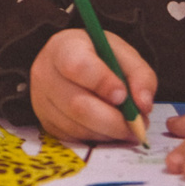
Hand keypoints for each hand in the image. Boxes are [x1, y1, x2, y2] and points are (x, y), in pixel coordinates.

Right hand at [29, 29, 155, 142]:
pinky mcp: (45, 123)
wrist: (70, 63)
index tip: (123, 95)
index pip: (78, 66)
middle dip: (113, 120)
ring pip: (77, 127)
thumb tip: (143, 106)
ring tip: (127, 126)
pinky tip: (108, 128)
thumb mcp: (122, 54)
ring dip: (108, 132)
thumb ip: (140, 75)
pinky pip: (73, 138)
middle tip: (137, 125)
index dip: (103, 83)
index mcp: (64, 47)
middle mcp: (45, 73)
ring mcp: (41, 101)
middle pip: (77, 105)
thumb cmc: (98, 56)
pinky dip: (97, 138)